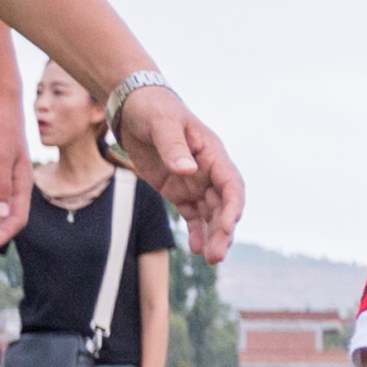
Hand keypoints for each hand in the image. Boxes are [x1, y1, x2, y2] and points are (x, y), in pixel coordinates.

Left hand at [109, 85, 246, 261]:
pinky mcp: (178, 191)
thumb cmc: (152, 109)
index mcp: (212, 154)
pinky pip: (193, 215)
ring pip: (211, 215)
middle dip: (223, 231)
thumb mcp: (161, 124)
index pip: (231, 185)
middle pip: (224, 206)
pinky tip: (196, 249)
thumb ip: (174, 147)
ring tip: (210, 259)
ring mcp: (194, 182)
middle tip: (216, 256)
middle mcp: (208, 171)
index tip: (228, 228)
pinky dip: (197, 232)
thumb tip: (187, 170)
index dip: (233, 208)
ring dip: (213, 236)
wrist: (133, 107)